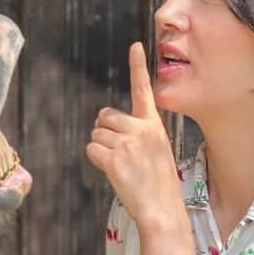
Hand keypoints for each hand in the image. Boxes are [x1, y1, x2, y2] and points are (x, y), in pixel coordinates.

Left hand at [85, 42, 182, 230]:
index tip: (135, 45)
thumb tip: (108, 128)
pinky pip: (91, 149)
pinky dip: (97, 160)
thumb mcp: (156, 152)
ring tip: (120, 165)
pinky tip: (113, 171)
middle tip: (119, 152)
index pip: (144, 90)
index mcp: (154, 126)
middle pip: (104, 116)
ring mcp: (127, 143)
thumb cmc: (158, 184)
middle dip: (104, 131)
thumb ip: (137, 135)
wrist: (162, 209)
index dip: (138, 66)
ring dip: (101, 148)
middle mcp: (141, 129)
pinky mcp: (113, 158)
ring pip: (96, 134)